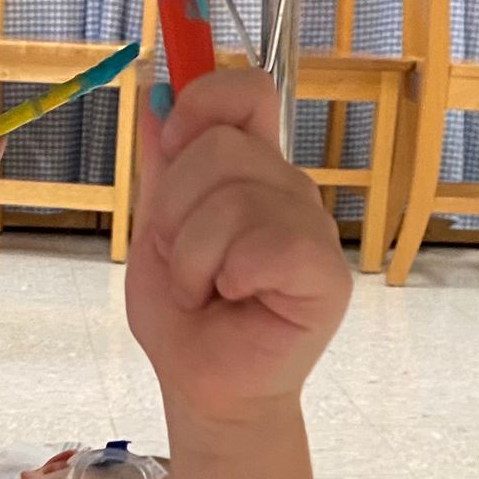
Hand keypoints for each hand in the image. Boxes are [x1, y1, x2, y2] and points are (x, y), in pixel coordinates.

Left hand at [125, 68, 350, 424]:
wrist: (202, 388)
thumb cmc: (184, 317)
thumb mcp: (156, 229)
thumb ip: (162, 164)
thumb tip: (153, 93)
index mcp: (251, 170)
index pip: (247, 91)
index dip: (202, 105)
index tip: (168, 152)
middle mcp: (287, 190)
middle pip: (223, 146)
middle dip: (176, 212)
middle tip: (184, 263)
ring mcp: (311, 228)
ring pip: (234, 200)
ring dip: (194, 257)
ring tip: (204, 292)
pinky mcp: (325, 274)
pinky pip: (269, 245)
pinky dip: (232, 275)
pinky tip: (236, 299)